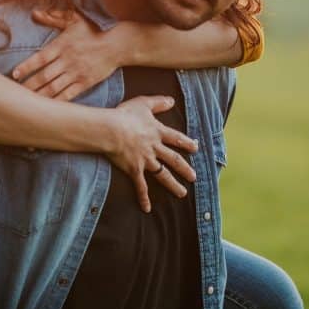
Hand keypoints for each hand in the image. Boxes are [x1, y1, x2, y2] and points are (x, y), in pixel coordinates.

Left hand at [11, 9, 120, 100]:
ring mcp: (76, 73)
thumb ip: (53, 17)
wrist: (118, 44)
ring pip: (54, 88)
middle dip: (28, 86)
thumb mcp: (74, 19)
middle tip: (15, 94)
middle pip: (43, 77)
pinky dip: (57, 102)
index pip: (40, 58)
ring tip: (27, 103)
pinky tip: (47, 108)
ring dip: (39, 96)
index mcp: (62, 45)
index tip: (14, 75)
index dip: (26, 67)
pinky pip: (68, 95)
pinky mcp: (85, 83)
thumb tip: (35, 12)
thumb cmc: (94, 30)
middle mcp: (68, 60)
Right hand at [106, 95, 198, 212]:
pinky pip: (141, 186)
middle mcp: (155, 148)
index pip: (176, 138)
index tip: (195, 148)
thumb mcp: (144, 104)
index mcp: (157, 132)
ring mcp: (146, 160)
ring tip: (182, 193)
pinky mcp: (134, 169)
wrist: (112, 129)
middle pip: (173, 159)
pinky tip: (147, 208)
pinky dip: (143, 197)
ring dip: (173, 185)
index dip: (186, 143)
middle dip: (185, 169)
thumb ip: (158, 102)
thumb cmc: (125, 115)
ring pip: (163, 174)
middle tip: (194, 177)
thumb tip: (172, 100)